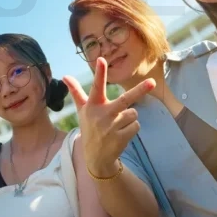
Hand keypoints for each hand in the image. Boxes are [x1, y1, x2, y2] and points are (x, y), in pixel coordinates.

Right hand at [63, 58, 154, 177]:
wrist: (96, 157)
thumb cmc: (90, 127)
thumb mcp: (82, 110)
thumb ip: (76, 92)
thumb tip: (64, 76)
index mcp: (93, 105)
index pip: (96, 86)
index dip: (99, 73)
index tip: (101, 59)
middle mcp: (102, 115)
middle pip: (125, 99)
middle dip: (140, 90)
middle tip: (152, 82)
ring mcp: (112, 127)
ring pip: (133, 113)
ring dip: (129, 118)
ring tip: (117, 126)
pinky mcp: (122, 137)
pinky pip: (136, 125)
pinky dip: (132, 128)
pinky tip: (121, 134)